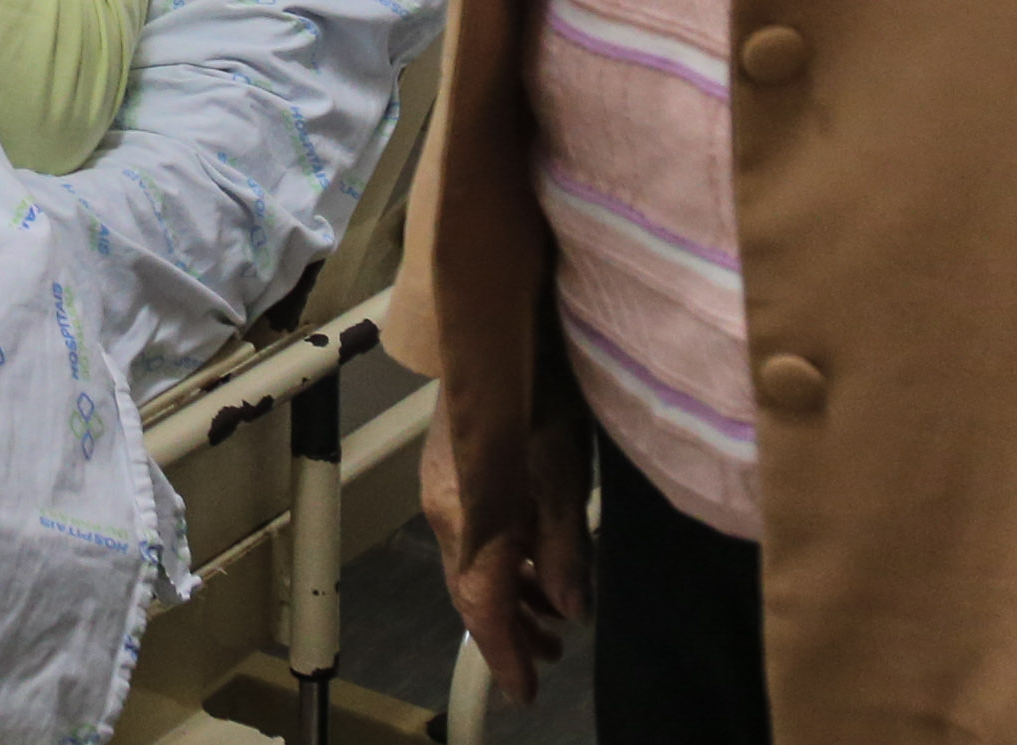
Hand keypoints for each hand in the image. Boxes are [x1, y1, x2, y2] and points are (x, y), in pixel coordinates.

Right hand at [425, 399, 595, 706]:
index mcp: (467, 520)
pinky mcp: (455, 469)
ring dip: (514, 597)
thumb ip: (565, 548)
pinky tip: (538, 563)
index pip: (481, 606)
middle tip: (549, 662)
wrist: (500, 323)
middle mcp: (445, 511)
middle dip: (510, 631)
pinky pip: (477, 534)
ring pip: (476, 563)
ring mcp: (445, 489)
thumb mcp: (566, 474)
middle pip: (473, 589)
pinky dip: (508, 562)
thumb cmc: (540, 392)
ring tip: (554, 622)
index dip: (505, 654)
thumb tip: (571, 611)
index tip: (524, 694)